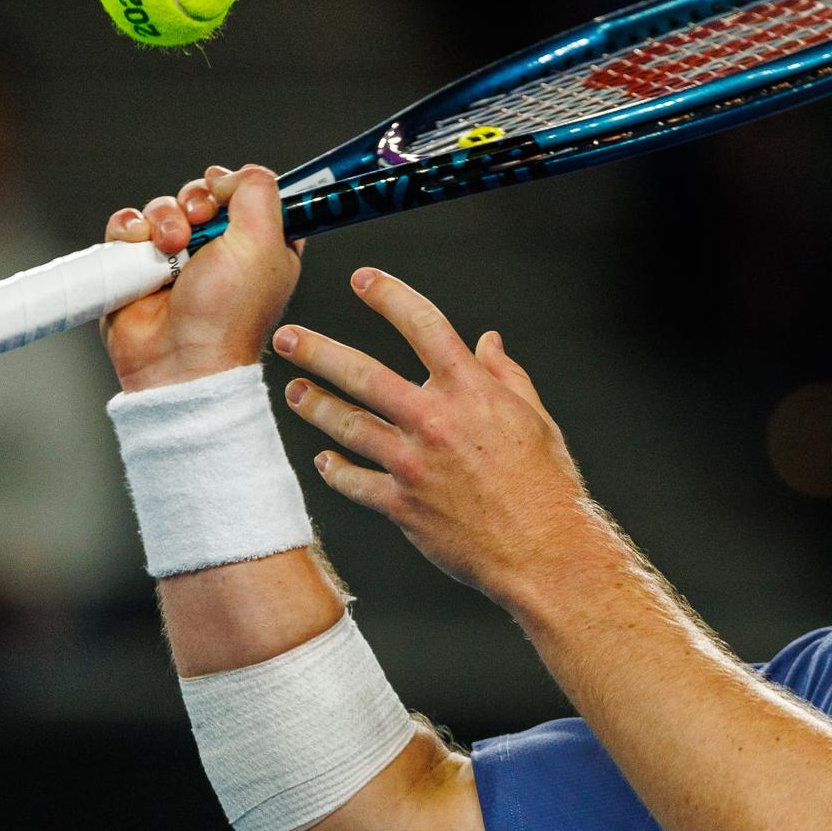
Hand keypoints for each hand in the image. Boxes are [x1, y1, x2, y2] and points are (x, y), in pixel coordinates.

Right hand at [100, 163, 304, 390]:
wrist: (180, 359)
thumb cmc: (229, 312)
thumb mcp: (264, 242)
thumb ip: (258, 192)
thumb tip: (229, 175)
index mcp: (260, 245)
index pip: (249, 194)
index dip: (236, 186)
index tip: (228, 192)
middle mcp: (220, 249)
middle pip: (202, 194)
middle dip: (196, 200)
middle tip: (198, 221)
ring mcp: (177, 258)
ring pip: (163, 207)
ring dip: (163, 219)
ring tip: (170, 248)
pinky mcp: (138, 267)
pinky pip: (128, 227)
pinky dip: (130, 231)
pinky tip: (140, 250)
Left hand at [273, 267, 592, 600]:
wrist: (543, 551)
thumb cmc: (545, 484)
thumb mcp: (534, 418)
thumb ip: (506, 376)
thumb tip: (489, 342)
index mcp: (472, 391)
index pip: (423, 326)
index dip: (389, 296)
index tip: (363, 279)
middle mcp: (435, 421)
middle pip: (362, 374)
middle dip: (317, 352)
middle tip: (286, 338)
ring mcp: (413, 465)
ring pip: (348, 425)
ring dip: (315, 406)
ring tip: (295, 392)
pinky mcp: (402, 506)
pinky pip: (354, 483)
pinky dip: (335, 470)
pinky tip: (324, 460)